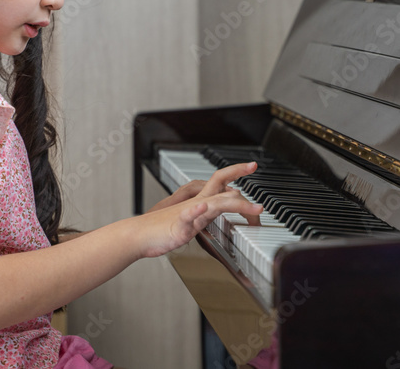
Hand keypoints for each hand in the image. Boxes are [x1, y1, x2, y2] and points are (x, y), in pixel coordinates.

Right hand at [135, 161, 263, 258]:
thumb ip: (207, 210)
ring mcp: (188, 215)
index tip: (252, 165)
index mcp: (199, 201)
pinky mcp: (178, 227)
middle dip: (244, 191)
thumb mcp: (190, 218)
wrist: (138, 234)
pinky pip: (186, 216)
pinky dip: (194, 211)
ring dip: (236, 205)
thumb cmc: (161, 228)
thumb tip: (225, 200)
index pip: (221, 179)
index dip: (237, 170)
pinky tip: (201, 207)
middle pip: (223, 189)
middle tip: (262, 204)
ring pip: (214, 204)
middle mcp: (196, 204)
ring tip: (255, 210)